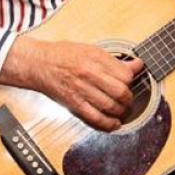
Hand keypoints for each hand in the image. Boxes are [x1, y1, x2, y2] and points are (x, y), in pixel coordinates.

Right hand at [0, 38, 141, 131]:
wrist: (38, 64)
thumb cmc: (63, 55)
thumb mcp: (91, 50)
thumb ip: (114, 60)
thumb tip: (136, 65)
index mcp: (95, 59)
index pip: (124, 74)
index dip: (132, 79)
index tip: (132, 79)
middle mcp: (89, 75)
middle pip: (120, 91)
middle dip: (129, 97)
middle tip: (129, 97)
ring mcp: (81, 91)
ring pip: (110, 106)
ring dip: (121, 111)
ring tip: (123, 109)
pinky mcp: (74, 104)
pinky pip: (95, 118)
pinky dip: (108, 124)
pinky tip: (114, 123)